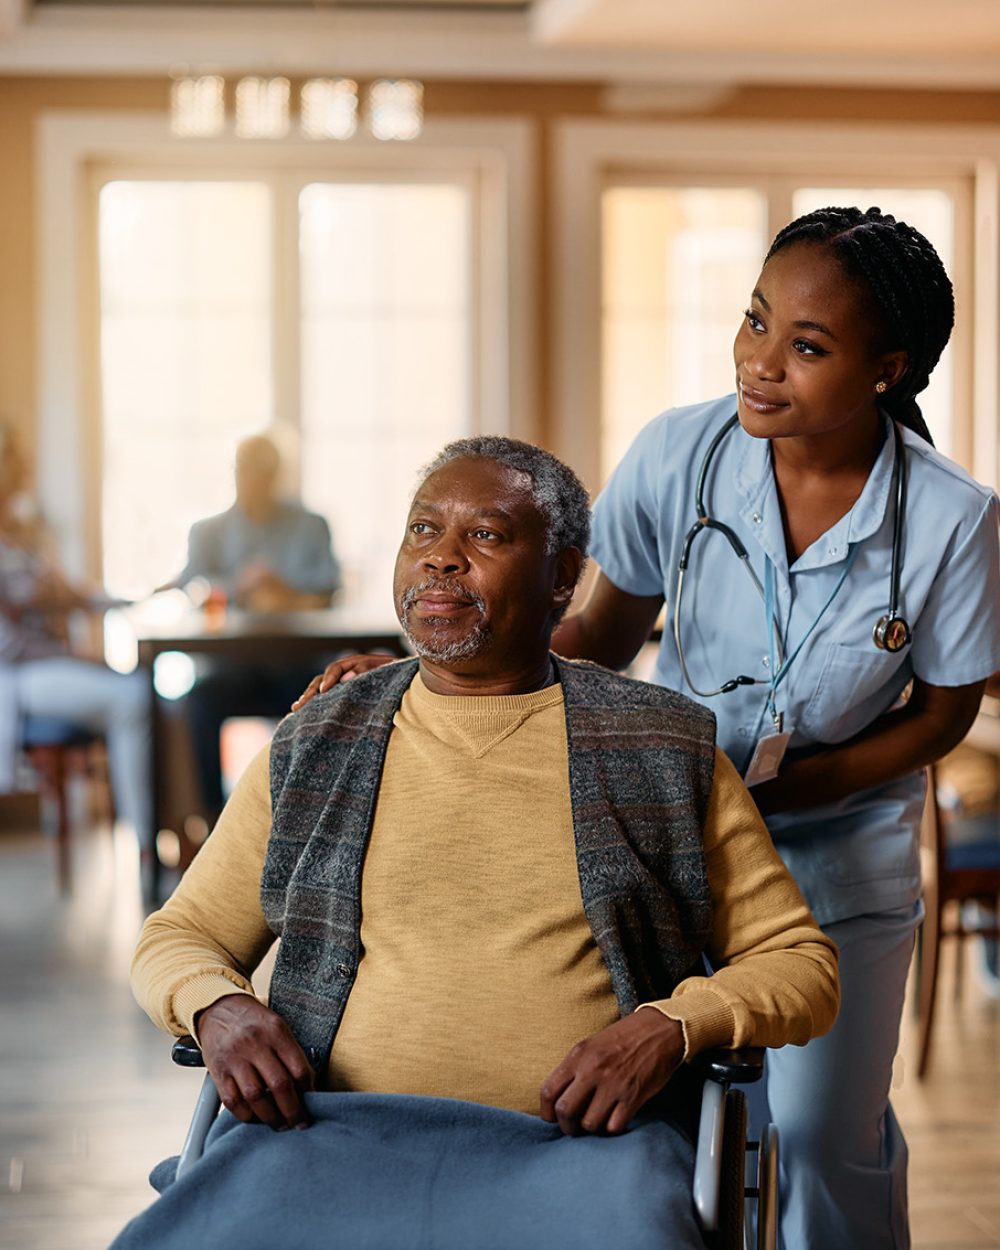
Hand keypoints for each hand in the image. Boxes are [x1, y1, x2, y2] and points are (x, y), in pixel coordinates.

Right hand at [195, 995, 314, 1130]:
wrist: (219, 1008)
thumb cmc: (254, 1022)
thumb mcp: (278, 1026)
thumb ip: (291, 1053)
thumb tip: (307, 1086)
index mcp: (276, 1032)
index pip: (299, 1068)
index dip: (309, 1090)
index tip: (312, 1103)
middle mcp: (255, 1045)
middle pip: (279, 1085)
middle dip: (292, 1111)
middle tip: (299, 1123)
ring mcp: (235, 1059)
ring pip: (255, 1097)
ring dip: (270, 1117)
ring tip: (279, 1124)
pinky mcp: (218, 1072)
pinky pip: (233, 1101)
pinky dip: (246, 1115)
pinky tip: (255, 1117)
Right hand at [291, 654, 395, 708]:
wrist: (404, 680)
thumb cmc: (396, 674)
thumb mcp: (385, 669)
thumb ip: (367, 670)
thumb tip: (347, 677)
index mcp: (353, 663)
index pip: (335, 669)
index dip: (328, 680)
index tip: (323, 691)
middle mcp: (344, 672)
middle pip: (322, 680)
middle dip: (310, 692)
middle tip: (300, 704)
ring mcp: (342, 684)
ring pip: (320, 689)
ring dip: (308, 698)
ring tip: (296, 709)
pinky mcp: (343, 696)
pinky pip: (326, 699)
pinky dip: (315, 705)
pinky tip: (305, 714)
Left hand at [539, 1009, 683, 1135]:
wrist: (658, 1031)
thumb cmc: (622, 1039)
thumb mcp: (591, 1045)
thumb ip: (574, 1069)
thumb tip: (558, 1100)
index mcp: (578, 1056)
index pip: (548, 1091)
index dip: (546, 1112)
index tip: (552, 1118)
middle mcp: (593, 1070)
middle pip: (565, 1111)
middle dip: (566, 1126)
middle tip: (573, 1127)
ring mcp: (613, 1084)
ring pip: (589, 1124)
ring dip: (591, 1128)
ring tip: (596, 1121)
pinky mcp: (633, 1096)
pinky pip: (614, 1127)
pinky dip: (612, 1129)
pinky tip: (614, 1120)